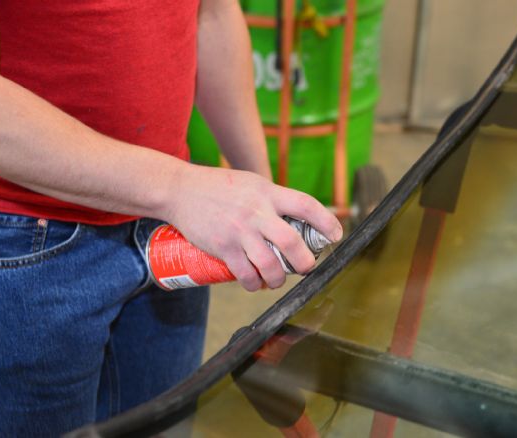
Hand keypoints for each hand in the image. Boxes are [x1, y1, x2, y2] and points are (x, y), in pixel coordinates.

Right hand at [162, 163, 342, 290]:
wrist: (180, 190)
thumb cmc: (218, 186)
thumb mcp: (252, 183)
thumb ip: (273, 199)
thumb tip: (295, 218)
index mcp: (268, 193)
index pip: (306, 205)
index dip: (326, 221)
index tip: (336, 235)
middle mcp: (257, 212)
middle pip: (292, 243)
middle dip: (305, 263)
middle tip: (306, 268)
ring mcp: (240, 231)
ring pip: (270, 265)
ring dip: (279, 279)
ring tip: (278, 279)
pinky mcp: (223, 247)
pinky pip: (246, 275)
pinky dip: (254, 284)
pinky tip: (255, 283)